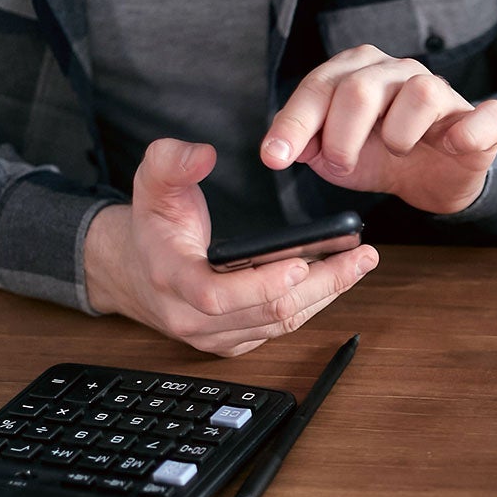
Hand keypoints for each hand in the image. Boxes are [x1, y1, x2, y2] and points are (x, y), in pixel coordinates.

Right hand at [85, 138, 378, 355]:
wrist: (136, 272)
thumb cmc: (152, 227)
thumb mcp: (150, 184)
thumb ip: (170, 162)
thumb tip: (202, 154)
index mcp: (172, 280)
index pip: (217, 296)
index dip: (261, 284)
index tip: (302, 263)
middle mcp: (192, 318)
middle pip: (266, 313)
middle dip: (321, 285)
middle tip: (360, 257)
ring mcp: (216, 336)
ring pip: (281, 324)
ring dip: (327, 294)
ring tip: (360, 263)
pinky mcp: (235, 341)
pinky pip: (280, 329)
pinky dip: (313, 304)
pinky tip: (338, 278)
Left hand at [259, 45, 496, 213]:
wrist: (433, 179)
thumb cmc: (383, 157)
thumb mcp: (335, 155)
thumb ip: (307, 144)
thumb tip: (284, 147)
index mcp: (359, 71)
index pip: (320, 86)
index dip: (294, 123)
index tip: (275, 158)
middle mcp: (400, 71)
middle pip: (361, 89)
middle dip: (341, 137)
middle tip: (342, 164)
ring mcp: (444, 92)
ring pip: (420, 93)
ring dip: (397, 136)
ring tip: (396, 151)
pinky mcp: (484, 120)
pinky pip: (486, 116)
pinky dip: (468, 133)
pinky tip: (450, 145)